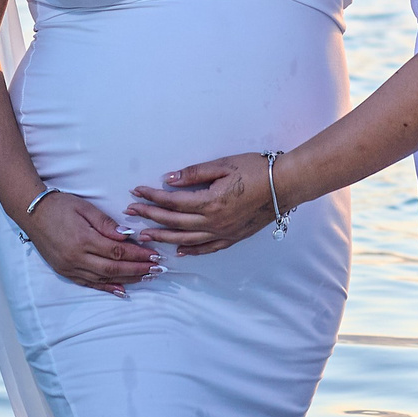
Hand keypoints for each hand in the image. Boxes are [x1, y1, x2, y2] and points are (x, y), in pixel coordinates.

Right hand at [23, 191, 157, 295]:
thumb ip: (106, 223)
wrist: (31, 213)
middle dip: (138, 270)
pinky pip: (89, 284)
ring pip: (104, 278)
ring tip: (146, 278)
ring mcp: (70, 267)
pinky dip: (107, 288)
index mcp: (83, 239)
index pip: (118, 251)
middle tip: (157, 269)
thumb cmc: (60, 206)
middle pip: (114, 268)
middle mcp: (77, 257)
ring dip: (127, 279)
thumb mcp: (85, 208)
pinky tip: (121, 290)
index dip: (138, 255)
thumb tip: (127, 237)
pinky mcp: (65, 272)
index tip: (154, 255)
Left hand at [127, 155, 274, 255]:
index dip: (152, 197)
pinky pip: (208, 248)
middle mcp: (214, 222)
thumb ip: (194, 173)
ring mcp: (224, 233)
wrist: (286, 185)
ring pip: (186, 239)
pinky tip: (180, 251)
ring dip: (163, 237)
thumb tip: (169, 179)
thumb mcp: (223, 165)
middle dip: (150, 217)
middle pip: (174, 222)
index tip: (136, 192)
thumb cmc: (256, 170)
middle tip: (131, 213)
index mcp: (209, 202)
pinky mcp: (233, 237)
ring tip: (145, 236)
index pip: (172, 202)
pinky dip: (192, 250)